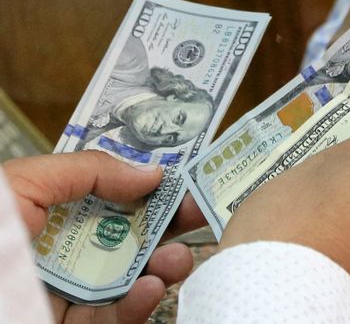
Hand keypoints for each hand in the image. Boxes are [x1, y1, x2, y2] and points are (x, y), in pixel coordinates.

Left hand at [4, 151, 203, 323]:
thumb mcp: (20, 186)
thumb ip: (87, 171)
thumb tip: (150, 173)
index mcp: (43, 210)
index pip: (107, 190)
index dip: (148, 182)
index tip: (184, 176)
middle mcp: (56, 250)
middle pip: (125, 232)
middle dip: (166, 222)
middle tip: (200, 212)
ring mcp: (64, 293)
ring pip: (127, 277)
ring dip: (162, 263)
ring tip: (181, 256)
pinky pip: (113, 317)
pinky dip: (139, 303)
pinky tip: (153, 287)